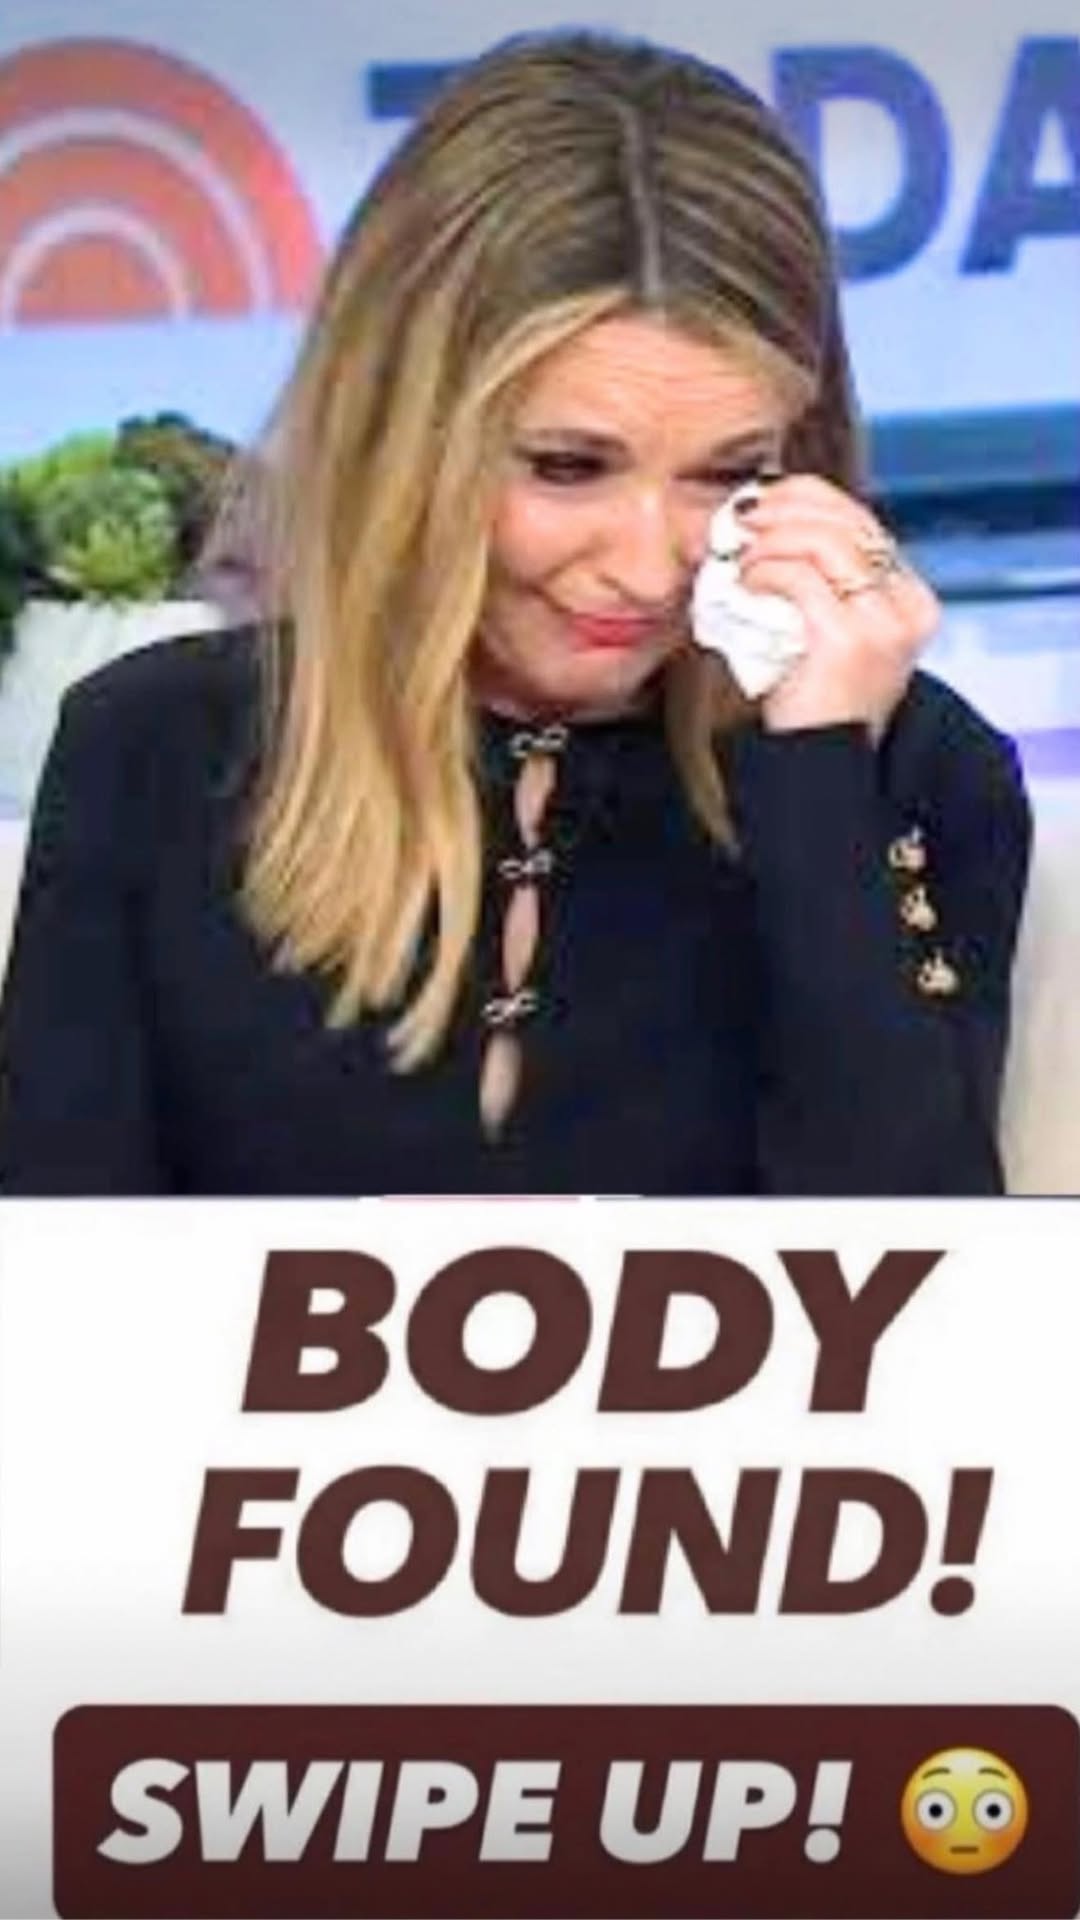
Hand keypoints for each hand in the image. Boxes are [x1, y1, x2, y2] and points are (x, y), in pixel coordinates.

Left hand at [736, 475, 940, 737]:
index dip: (807, 498)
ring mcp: (884, 623)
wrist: (822, 766)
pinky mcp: (849, 639)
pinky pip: (800, 578)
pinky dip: (764, 570)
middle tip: (741, 519)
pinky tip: (744, 582)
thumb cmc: (815, 698)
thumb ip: (827, 580)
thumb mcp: (833, 629)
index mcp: (912, 598)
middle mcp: (908, 607)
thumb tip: (774, 513)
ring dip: (771, 539)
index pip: (862, 520)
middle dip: (785, 509)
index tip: (762, 501)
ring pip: (824, 541)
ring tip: (740, 556)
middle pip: (847, 521)